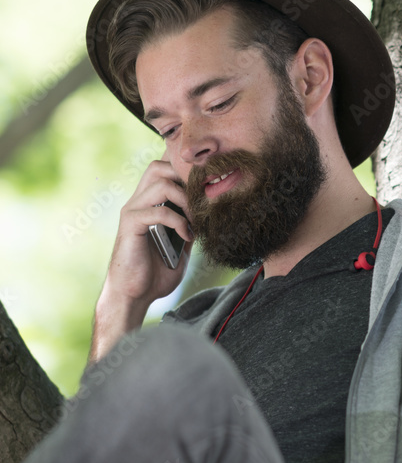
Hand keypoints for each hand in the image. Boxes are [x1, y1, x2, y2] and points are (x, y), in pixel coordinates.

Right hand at [89, 155, 193, 361]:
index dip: (184, 172)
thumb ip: (189, 225)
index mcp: (148, 203)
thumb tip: (210, 213)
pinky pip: (159, 210)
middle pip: (160, 166)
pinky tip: (187, 236)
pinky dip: (179, 221)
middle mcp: (137, 201)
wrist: (134, 296)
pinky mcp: (130, 224)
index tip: (206, 190)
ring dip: (185, 200)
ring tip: (196, 220)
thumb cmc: (155, 272)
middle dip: (185, 179)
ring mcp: (132, 211)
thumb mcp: (180, 245)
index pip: (163, 169)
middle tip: (201, 202)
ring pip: (161, 183)